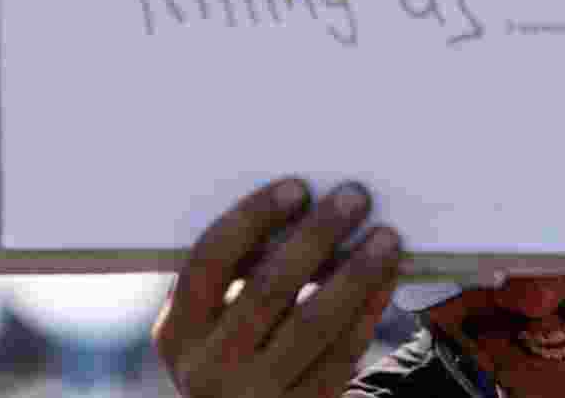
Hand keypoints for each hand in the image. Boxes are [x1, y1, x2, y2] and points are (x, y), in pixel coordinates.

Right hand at [152, 177, 402, 397]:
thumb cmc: (231, 342)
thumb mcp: (212, 318)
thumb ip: (240, 272)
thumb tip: (306, 205)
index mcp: (177, 331)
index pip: (209, 261)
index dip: (252, 219)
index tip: (297, 187)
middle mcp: (208, 367)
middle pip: (267, 288)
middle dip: (316, 236)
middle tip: (353, 197)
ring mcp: (256, 394)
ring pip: (313, 323)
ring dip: (355, 273)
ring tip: (384, 236)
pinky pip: (342, 354)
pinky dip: (368, 309)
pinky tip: (386, 277)